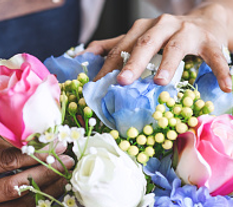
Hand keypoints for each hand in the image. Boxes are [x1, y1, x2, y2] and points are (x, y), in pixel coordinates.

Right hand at [0, 135, 73, 206]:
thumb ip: (10, 144)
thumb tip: (47, 143)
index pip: (8, 161)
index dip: (37, 154)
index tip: (58, 148)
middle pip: (16, 187)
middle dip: (47, 174)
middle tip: (67, 163)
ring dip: (48, 192)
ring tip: (65, 179)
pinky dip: (38, 205)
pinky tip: (51, 193)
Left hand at [85, 2, 231, 91]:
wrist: (203, 22)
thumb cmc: (165, 36)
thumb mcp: (138, 39)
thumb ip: (114, 46)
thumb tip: (86, 55)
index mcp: (142, 29)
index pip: (121, 48)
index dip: (108, 67)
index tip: (97, 87)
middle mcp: (162, 26)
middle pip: (145, 43)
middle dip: (133, 62)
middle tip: (123, 82)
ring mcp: (186, 31)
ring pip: (175, 46)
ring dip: (168, 64)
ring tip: (160, 82)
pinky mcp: (208, 40)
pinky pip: (215, 56)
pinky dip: (220, 70)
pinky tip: (227, 86)